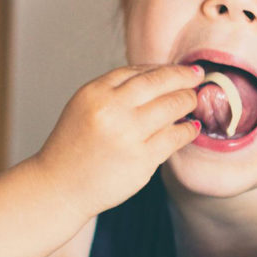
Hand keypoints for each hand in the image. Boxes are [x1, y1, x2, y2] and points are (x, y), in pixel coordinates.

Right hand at [32, 63, 204, 216]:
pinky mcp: (141, 160)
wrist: (59, 187)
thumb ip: (115, 91)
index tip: (179, 69)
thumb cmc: (74, 148)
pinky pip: (175, 137)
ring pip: (172, 107)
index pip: (138, 71)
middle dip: (183, 78)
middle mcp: (111, 110)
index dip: (164, 69)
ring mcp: (127, 135)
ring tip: (193, 101)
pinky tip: (191, 128)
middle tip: (197, 77)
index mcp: (94, 93)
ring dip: (188, 101)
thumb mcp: (84, 107)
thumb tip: (158, 76)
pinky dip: (188, 130)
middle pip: (159, 83)